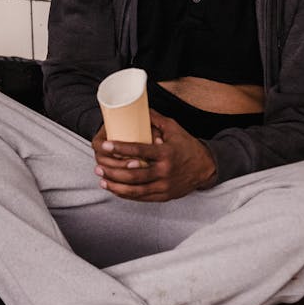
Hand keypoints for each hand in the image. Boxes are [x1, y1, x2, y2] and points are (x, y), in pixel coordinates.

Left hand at [92, 110, 216, 201]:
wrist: (205, 167)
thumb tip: (137, 107)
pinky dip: (126, 195)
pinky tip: (115, 189)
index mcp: (166, 153)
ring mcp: (164, 186)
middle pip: (133, 174)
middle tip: (98, 167)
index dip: (120, 148)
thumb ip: (155, 119)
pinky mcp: (164, 196)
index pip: (139, 150)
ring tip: (102, 180)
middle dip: (112, 172)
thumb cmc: (186, 145)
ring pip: (135, 190)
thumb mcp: (173, 128)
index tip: (105, 144)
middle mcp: (165, 171)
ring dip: (116, 186)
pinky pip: (141, 197)